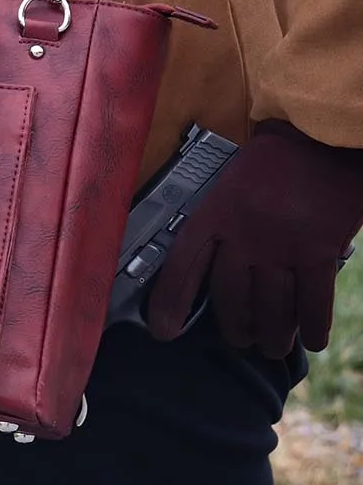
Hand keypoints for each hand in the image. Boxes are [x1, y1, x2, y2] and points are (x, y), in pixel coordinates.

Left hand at [148, 120, 362, 357]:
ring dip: (272, 334)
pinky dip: (312, 326)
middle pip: (231, 295)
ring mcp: (281, 244)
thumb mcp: (232, 184)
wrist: (322, 137)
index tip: (162, 330)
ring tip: (272, 346)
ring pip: (272, 307)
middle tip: (240, 339)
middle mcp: (243, 233)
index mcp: (215, 212)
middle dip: (235, 326)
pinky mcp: (319, 250)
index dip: (170, 301)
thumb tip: (216, 267)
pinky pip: (313, 302)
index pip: (183, 264)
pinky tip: (311, 340)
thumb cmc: (275, 160)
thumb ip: (222, 223)